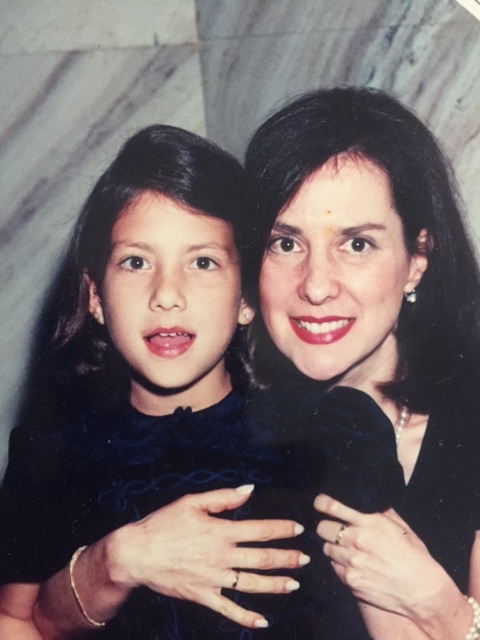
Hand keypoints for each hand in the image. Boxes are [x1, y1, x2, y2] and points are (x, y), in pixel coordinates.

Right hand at [105, 485, 307, 627]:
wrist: (136, 553)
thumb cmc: (162, 524)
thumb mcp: (191, 502)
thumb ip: (223, 498)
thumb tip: (249, 490)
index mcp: (220, 531)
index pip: (260, 530)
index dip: (282, 529)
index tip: (298, 529)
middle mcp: (222, 556)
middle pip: (262, 558)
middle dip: (287, 558)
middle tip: (306, 558)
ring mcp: (214, 579)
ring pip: (252, 584)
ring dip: (276, 585)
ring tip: (294, 584)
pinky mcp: (203, 596)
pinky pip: (229, 610)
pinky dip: (247, 617)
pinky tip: (263, 621)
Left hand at [314, 494, 452, 619]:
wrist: (422, 591)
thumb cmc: (414, 557)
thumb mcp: (401, 527)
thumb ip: (381, 512)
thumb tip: (368, 500)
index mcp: (369, 523)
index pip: (332, 507)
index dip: (321, 503)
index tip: (319, 503)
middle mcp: (357, 541)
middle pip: (322, 528)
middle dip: (326, 527)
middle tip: (334, 530)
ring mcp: (352, 562)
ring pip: (326, 549)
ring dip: (333, 547)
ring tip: (348, 550)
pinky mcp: (350, 580)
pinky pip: (334, 567)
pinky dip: (339, 565)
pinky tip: (353, 565)